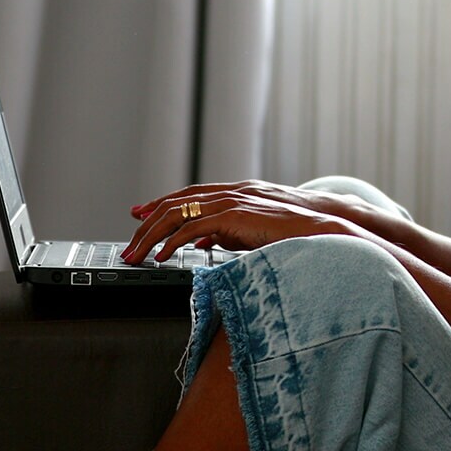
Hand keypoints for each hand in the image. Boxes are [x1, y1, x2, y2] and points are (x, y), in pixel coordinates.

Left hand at [122, 181, 367, 262]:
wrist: (320, 229)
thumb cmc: (292, 233)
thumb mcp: (251, 232)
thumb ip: (226, 232)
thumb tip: (203, 241)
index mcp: (233, 195)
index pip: (187, 197)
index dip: (160, 206)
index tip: (139, 217)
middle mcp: (228, 194)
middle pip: (175, 204)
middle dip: (147, 223)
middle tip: (131, 243)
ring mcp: (230, 202)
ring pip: (177, 214)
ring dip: (152, 235)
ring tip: (138, 254)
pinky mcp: (234, 216)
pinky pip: (192, 228)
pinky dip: (173, 242)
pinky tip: (163, 256)